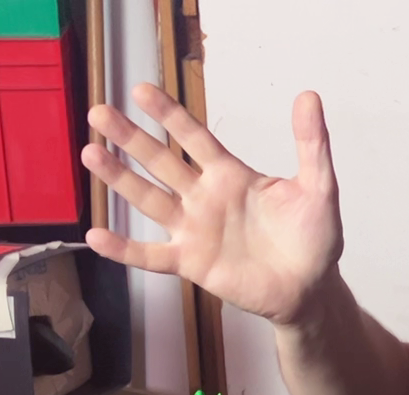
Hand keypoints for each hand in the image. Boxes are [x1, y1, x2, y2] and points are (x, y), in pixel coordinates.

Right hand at [82, 83, 344, 326]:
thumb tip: (310, 96)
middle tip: (99, 112)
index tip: (141, 90)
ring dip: (120, 179)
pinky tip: (95, 237)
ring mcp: (194, 230)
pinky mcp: (191, 263)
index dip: (169, 115)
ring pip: (149, 200)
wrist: (312, 289)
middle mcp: (205, 198)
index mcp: (230, 175)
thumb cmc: (313, 239)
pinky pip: (151, 256)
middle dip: (131, 138)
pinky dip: (124, 249)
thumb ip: (311, 144)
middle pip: (161, 162)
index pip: (194, 138)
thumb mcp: (318, 188)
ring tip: (90, 153)